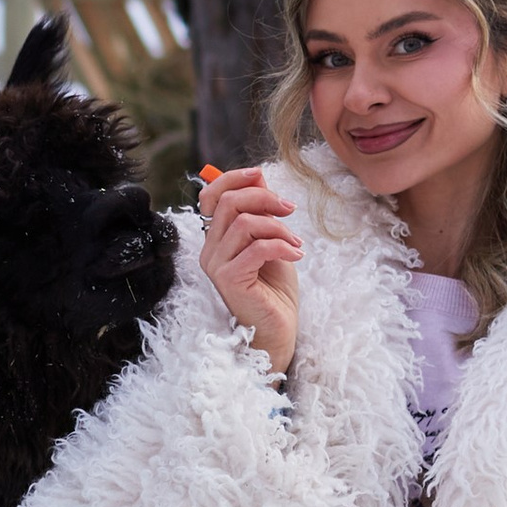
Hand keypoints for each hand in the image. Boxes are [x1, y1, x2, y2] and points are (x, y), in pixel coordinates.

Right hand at [198, 164, 301, 373]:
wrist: (278, 331)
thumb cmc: (275, 290)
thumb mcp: (270, 241)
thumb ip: (261, 213)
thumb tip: (259, 175)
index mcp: (216, 239)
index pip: (211, 195)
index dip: (234, 178)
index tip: (261, 175)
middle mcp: (210, 250)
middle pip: (230, 202)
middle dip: (265, 199)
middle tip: (290, 211)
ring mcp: (217, 266)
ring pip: (244, 223)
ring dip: (278, 227)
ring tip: (296, 243)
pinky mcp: (230, 280)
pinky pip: (256, 248)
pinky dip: (281, 245)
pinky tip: (296, 254)